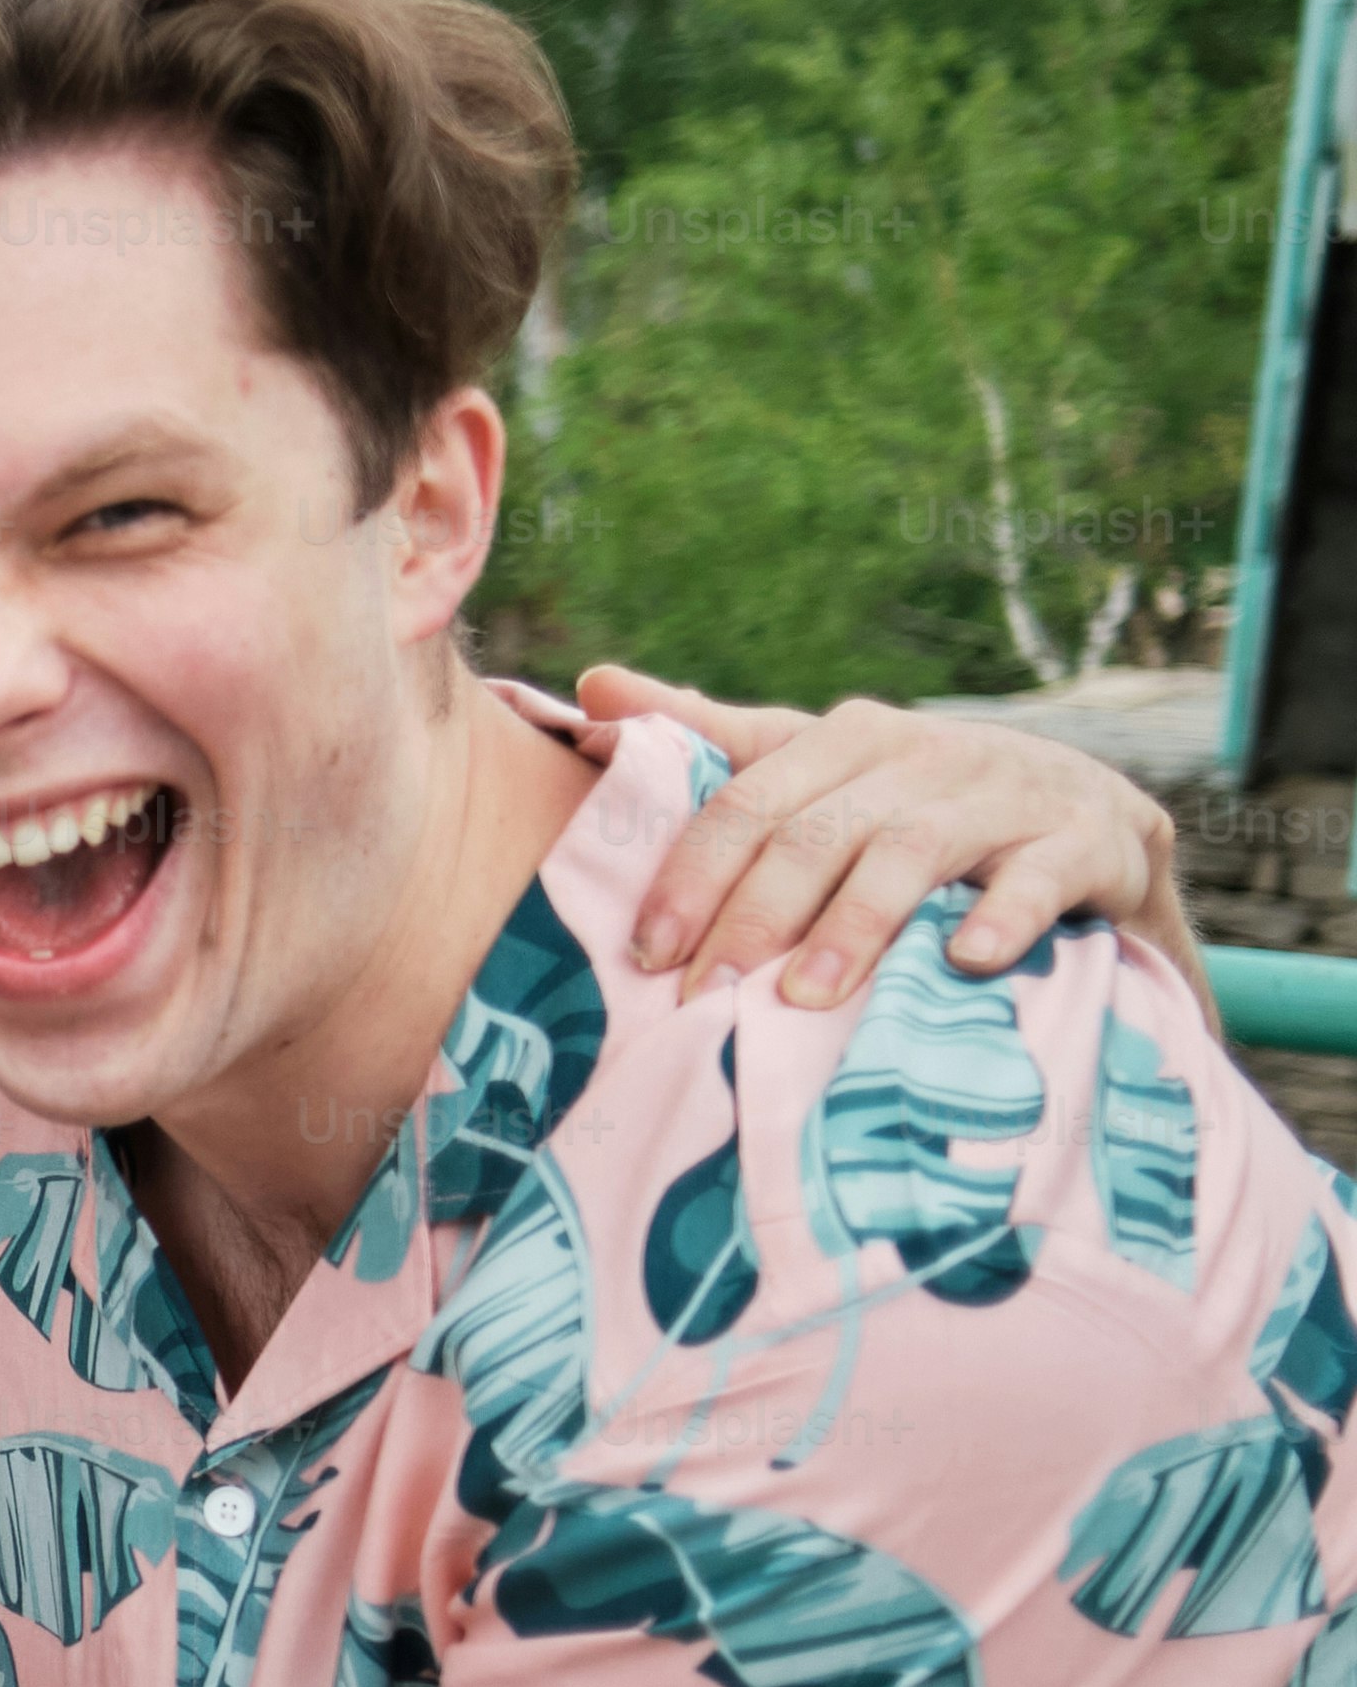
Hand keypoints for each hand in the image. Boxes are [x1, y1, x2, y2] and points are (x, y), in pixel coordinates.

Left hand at [582, 660, 1188, 1005]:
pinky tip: (964, 961)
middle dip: (753, 919)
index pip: (748, 804)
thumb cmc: (924, 803)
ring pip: (910, 853)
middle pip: (816, 836)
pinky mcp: (1085, 839)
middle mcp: (922, 753)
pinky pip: (1038, 878)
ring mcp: (1007, 793)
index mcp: (846, 737)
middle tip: (706, 998)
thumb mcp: (823, 768)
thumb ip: (714, 739)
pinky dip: (1001, 917)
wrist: (1096, 818)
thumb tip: (590, 688)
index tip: (645, 952)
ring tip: (804, 997)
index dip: (691, 876)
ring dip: (852, 927)